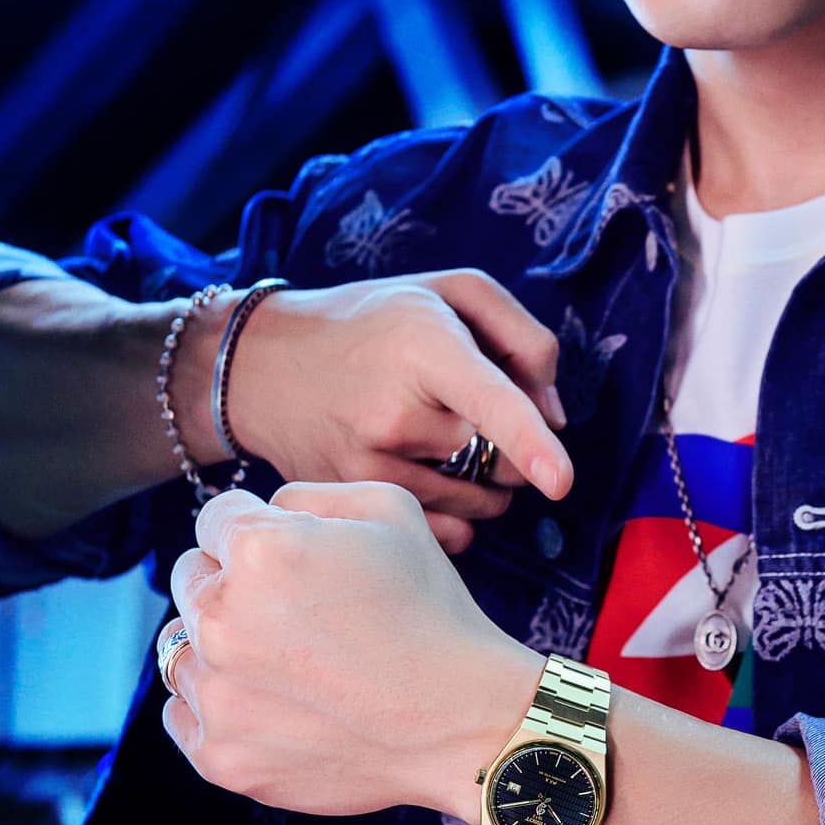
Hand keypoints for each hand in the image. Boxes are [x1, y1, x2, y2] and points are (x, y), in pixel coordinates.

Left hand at [157, 480, 542, 818]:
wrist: (461, 719)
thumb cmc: (432, 608)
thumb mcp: (391, 510)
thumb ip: (308, 495)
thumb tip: (264, 511)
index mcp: (258, 549)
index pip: (215, 519)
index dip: (258, 529)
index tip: (295, 557)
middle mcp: (223, 619)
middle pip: (191, 579)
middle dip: (233, 582)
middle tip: (299, 610)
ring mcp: (216, 695)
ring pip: (181, 647)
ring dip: (221, 645)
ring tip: (289, 660)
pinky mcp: (219, 757)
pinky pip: (181, 714)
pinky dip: (216, 704)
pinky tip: (272, 700)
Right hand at [217, 270, 574, 553]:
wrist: (263, 363)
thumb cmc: (374, 321)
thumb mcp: (449, 291)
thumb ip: (522, 337)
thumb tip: (553, 415)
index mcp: (425, 347)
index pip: (489, 401)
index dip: (529, 442)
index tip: (560, 481)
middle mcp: (394, 411)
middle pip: (500, 458)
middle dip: (511, 447)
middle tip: (472, 412)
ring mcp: (369, 463)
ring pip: (479, 500)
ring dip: (486, 482)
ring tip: (443, 438)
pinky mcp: (354, 500)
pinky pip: (444, 533)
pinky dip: (459, 516)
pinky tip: (432, 476)